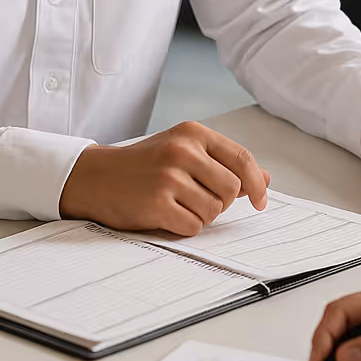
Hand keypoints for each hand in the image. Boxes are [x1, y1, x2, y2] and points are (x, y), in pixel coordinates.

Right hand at [60, 121, 269, 235]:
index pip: (241, 159)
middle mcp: (182, 151)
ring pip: (214, 210)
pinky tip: (166, 215)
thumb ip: (223, 162)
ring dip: (201, 215)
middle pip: (231, 189)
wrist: (95, 176)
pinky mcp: (156, 203)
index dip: (257, 184)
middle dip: (220, 201)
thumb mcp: (183, 151)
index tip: (260, 201)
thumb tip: (265, 178)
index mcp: (192, 133)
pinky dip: (184, 227)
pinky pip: (193, 227)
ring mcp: (169, 177)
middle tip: (195, 199)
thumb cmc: (143, 165)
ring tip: (176, 204)